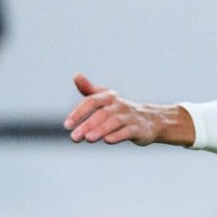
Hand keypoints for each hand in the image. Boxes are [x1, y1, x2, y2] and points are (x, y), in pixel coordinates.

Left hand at [62, 73, 190, 145]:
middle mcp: (119, 105)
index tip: (67, 125)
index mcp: (109, 97)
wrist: (150, 121)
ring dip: (101, 130)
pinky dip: (118, 135)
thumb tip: (76, 75)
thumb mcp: (104, 98)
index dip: (78, 113)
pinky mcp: (139, 129)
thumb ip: (88, 89)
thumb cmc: (120, 111)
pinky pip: (128, 131)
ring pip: (114, 122)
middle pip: (102, 114)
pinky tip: (107, 141)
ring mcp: (130, 117)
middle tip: (74, 138)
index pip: (91, 102)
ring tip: (88, 139)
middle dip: (87, 125)